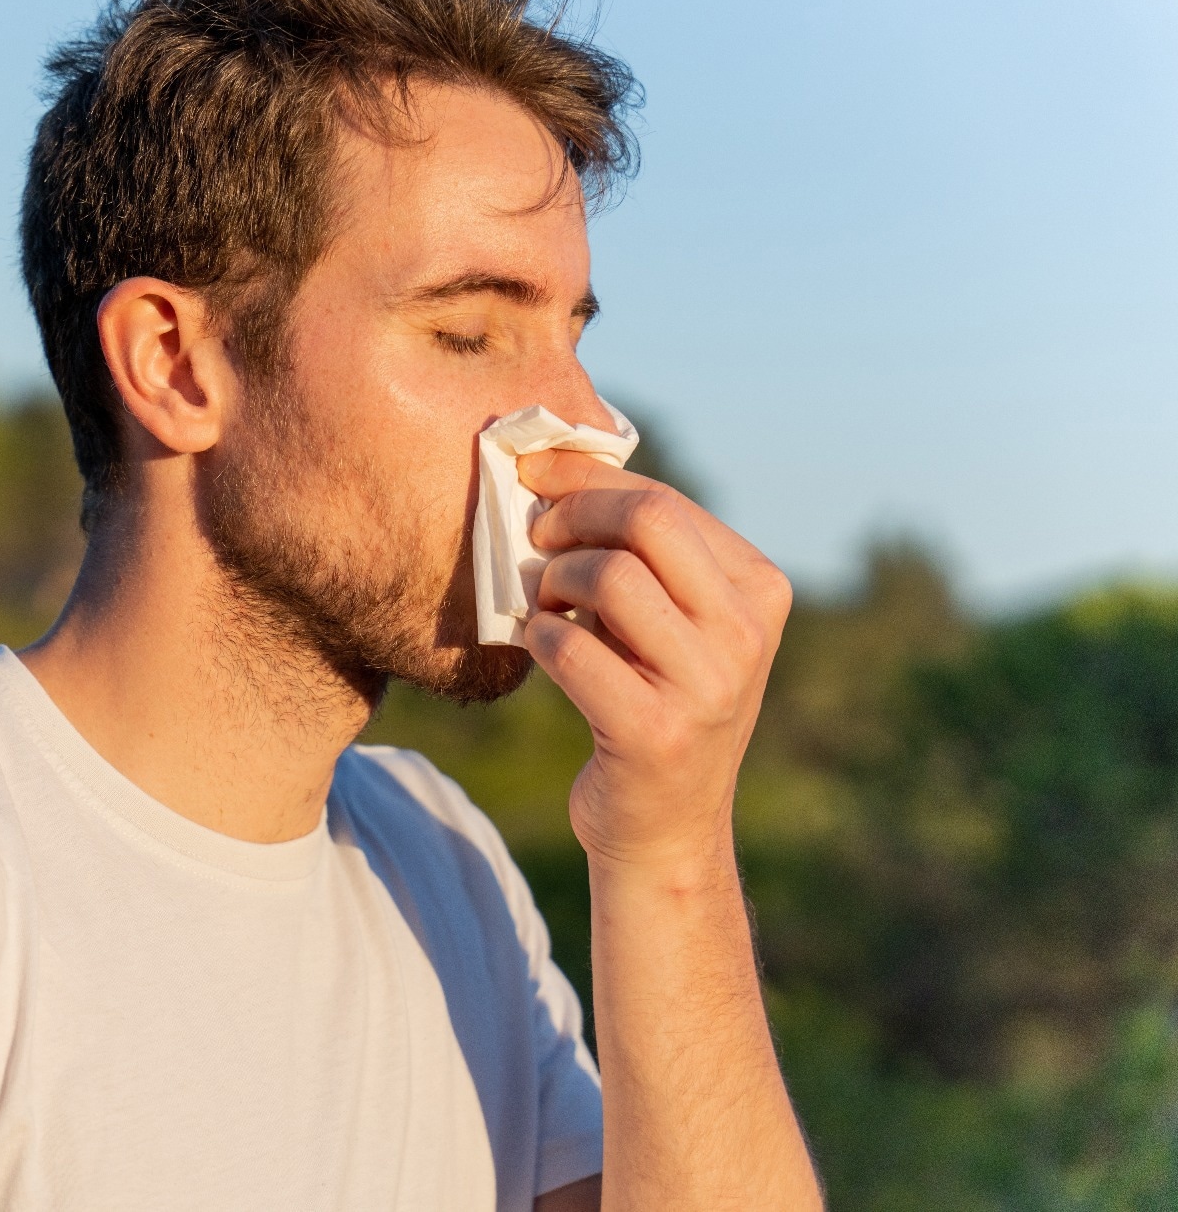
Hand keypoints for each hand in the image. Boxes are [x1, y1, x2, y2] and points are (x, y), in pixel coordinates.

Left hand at [517, 449, 792, 871]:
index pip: (665, 502)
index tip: (535, 475)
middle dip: (572, 516)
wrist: (664, 828)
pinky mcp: (656, 735)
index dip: (587, 480)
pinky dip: (538, 639)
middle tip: (534, 538)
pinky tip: (538, 647)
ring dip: (553, 582)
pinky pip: (571, 651)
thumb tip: (555, 464)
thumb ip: (640, 552)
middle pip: (648, 523)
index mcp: (759, 590)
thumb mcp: (669, 620)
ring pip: (610, 578)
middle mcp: (746, 634)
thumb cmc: (651, 699)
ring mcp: (709, 688)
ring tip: (542, 603)